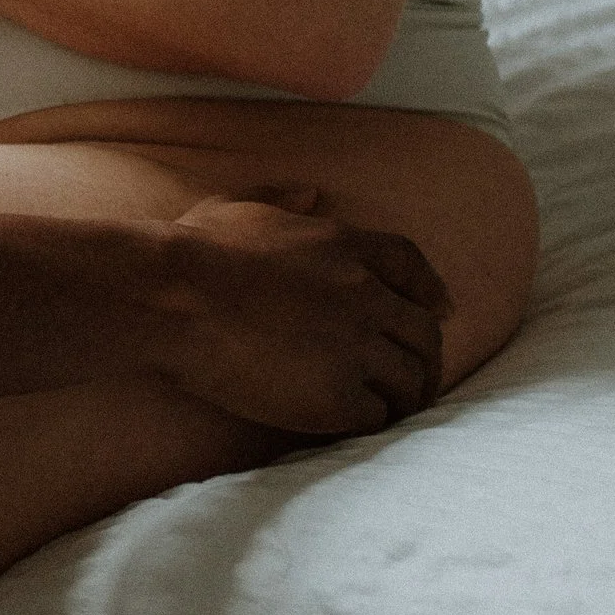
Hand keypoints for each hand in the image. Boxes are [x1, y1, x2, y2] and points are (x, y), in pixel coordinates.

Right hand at [156, 191, 448, 437]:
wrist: (172, 299)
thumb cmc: (193, 253)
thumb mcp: (237, 206)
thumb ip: (279, 197)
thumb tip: (310, 192)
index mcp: (344, 244)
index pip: (412, 266)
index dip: (432, 292)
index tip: (442, 312)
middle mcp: (363, 294)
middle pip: (424, 332)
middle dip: (428, 357)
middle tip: (417, 378)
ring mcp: (354, 347)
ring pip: (409, 379)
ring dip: (407, 396)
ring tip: (396, 410)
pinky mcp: (335, 396)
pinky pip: (375, 414)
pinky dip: (372, 420)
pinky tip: (355, 422)